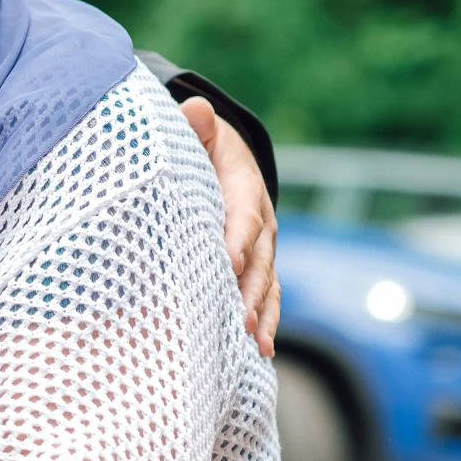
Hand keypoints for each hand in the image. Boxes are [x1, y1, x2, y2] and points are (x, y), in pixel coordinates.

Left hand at [181, 96, 279, 356]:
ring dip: (259, 313)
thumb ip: (194, 125)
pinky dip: (263, 322)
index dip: (237, 237)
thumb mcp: (196, 132)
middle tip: (236, 318)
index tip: (227, 260)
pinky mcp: (258, 266)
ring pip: (266, 283)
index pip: (243, 214)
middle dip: (248, 289)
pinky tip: (259, 353)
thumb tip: (197, 108)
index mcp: (244, 186)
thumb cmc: (197, 146)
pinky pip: (265, 296)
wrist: (220, 154)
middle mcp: (260, 220)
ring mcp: (262, 247)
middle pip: (258, 258)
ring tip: (251, 343)